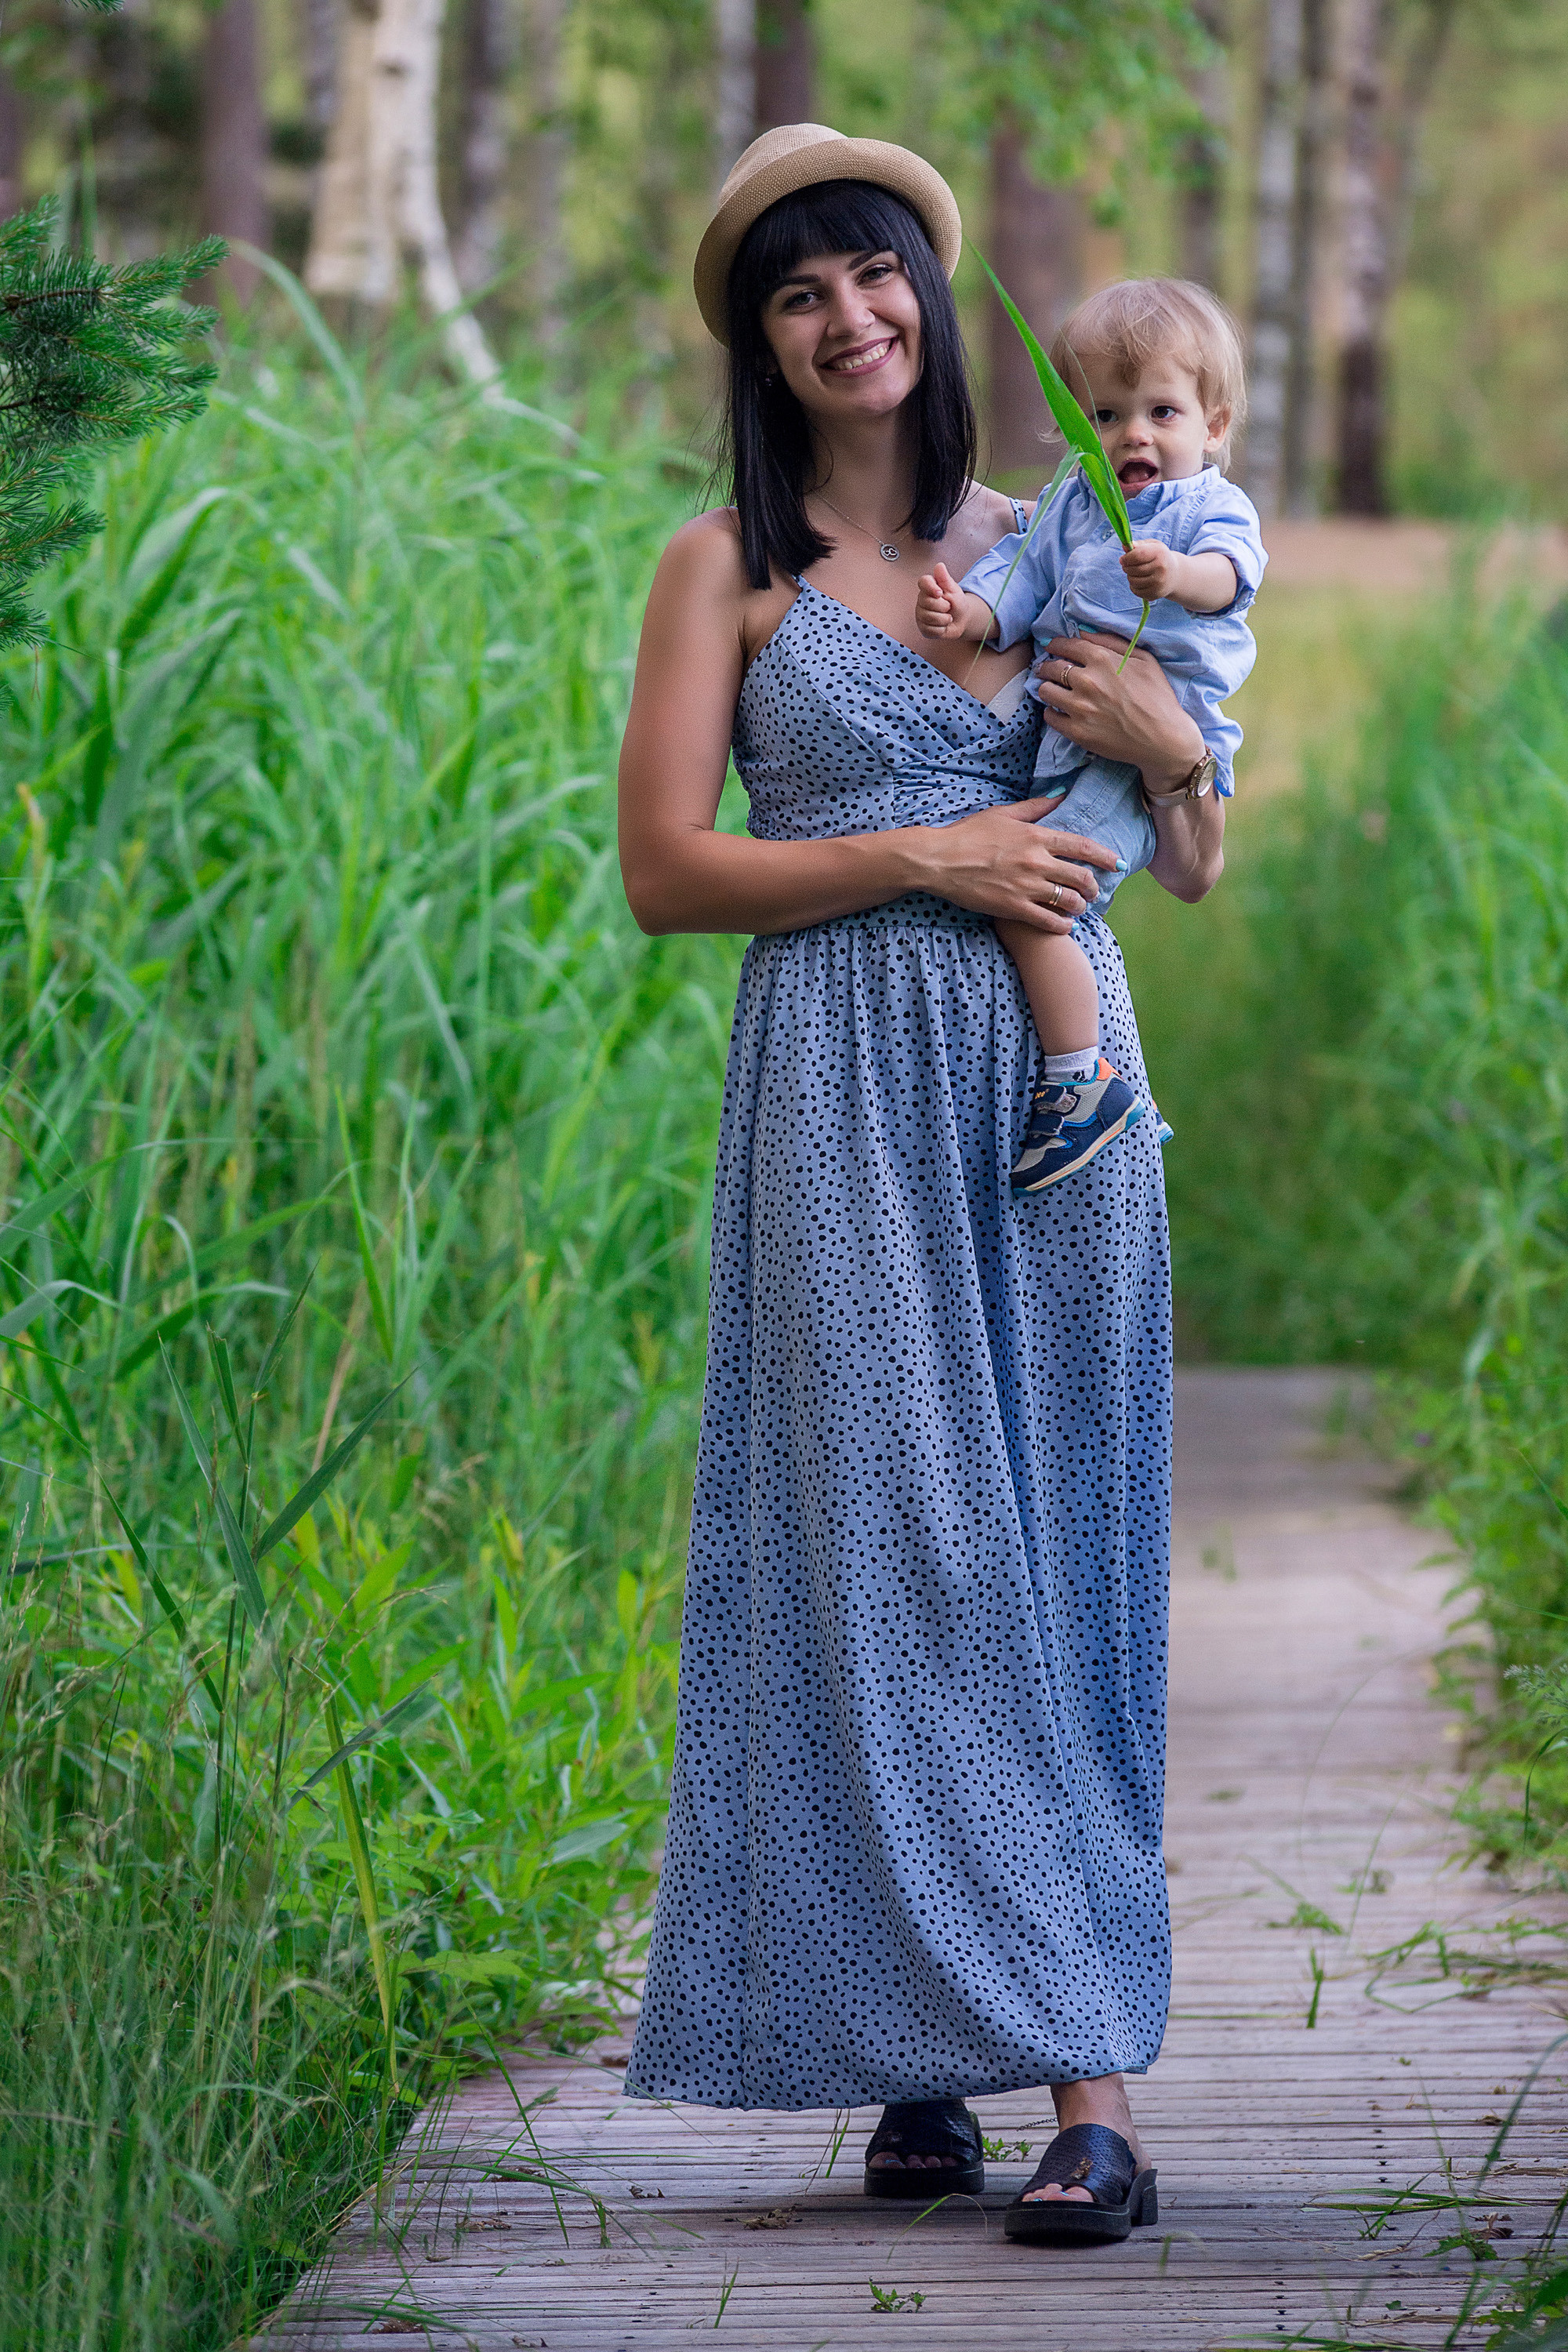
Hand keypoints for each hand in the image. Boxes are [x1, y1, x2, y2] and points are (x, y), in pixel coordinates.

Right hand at [899, 797, 1119, 931]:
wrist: (939, 860)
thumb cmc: (967, 834)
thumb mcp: (1003, 814)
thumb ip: (1035, 806)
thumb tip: (1060, 794)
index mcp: (1036, 836)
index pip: (1082, 847)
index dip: (1105, 857)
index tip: (1118, 863)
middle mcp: (1036, 861)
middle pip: (1081, 877)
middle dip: (1094, 887)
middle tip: (1094, 891)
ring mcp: (1026, 886)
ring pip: (1070, 901)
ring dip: (1079, 907)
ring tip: (1078, 908)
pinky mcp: (1013, 907)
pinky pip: (1049, 921)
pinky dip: (1062, 926)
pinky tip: (1064, 926)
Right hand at [915, 561, 975, 640]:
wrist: (961, 619)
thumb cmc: (956, 602)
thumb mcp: (953, 589)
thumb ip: (945, 578)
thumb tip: (939, 565)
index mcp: (928, 587)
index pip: (922, 582)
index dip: (931, 588)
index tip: (940, 593)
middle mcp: (921, 600)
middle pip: (927, 603)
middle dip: (943, 607)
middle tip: (948, 607)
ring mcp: (920, 615)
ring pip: (929, 618)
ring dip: (944, 619)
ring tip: (947, 616)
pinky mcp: (923, 628)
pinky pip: (931, 630)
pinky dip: (942, 629)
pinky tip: (943, 625)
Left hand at [1033, 633, 1204, 788]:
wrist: (1164, 738)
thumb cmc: (1158, 696)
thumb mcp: (1144, 659)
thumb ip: (1112, 642)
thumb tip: (1083, 633)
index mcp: (1102, 660)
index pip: (1067, 645)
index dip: (1056, 645)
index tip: (1052, 647)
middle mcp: (1087, 681)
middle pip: (1051, 667)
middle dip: (1046, 666)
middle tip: (1046, 670)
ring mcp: (1080, 708)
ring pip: (1045, 690)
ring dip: (1047, 687)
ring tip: (1052, 690)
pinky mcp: (1076, 731)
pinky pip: (1050, 716)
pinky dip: (1051, 711)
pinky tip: (1059, 710)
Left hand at [1121, 539, 1176, 600]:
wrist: (1174, 574)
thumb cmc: (1159, 557)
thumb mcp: (1152, 546)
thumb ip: (1138, 545)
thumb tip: (1124, 546)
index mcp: (1159, 553)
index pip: (1137, 555)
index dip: (1126, 558)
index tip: (1122, 559)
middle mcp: (1161, 568)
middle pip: (1133, 569)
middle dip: (1126, 568)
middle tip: (1128, 566)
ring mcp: (1158, 582)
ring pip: (1133, 581)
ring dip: (1130, 577)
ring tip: (1135, 573)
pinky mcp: (1155, 593)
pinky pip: (1136, 591)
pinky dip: (1134, 586)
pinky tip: (1139, 581)